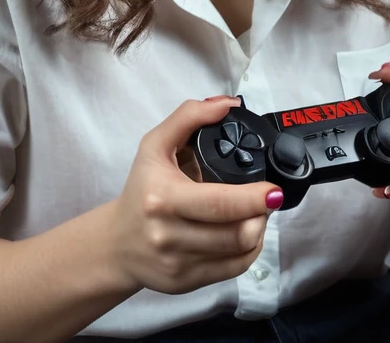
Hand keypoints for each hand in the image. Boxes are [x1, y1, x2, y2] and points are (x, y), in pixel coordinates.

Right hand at [107, 96, 283, 295]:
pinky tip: (246, 233)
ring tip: (256, 213)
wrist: (116, 244)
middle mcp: (169, 235)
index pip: (220, 204)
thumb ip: (188, 116)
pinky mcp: (185, 283)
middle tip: (268, 198)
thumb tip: (227, 105)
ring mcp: (178, 264)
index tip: (273, 190)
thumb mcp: (154, 145)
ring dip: (258, 230)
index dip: (254, 198)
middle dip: (262, 214)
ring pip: (239, 252)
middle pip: (236, 233)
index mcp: (163, 199)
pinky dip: (249, 251)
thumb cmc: (140, 190)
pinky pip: (233, 270)